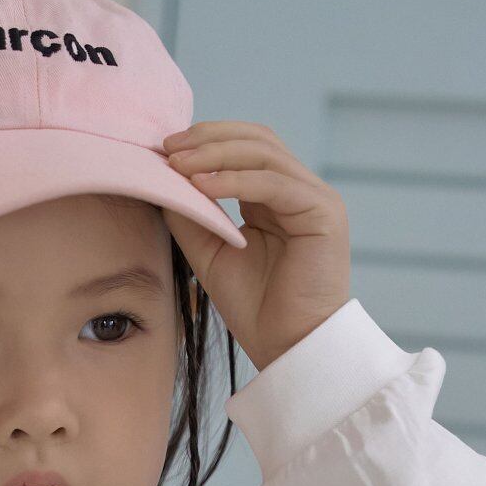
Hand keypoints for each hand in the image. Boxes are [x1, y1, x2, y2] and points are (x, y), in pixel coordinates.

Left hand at [159, 121, 350, 372]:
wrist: (288, 347)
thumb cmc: (254, 309)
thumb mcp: (210, 254)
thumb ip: (191, 217)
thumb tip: (161, 181)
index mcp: (274, 197)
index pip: (244, 147)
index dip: (205, 140)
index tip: (164, 149)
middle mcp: (299, 190)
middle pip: (256, 139)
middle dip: (208, 138)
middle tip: (168, 149)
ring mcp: (315, 198)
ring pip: (264, 154)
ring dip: (216, 155)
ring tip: (179, 165)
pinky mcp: (324, 212)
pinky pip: (274, 184)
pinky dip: (235, 181)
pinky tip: (203, 186)